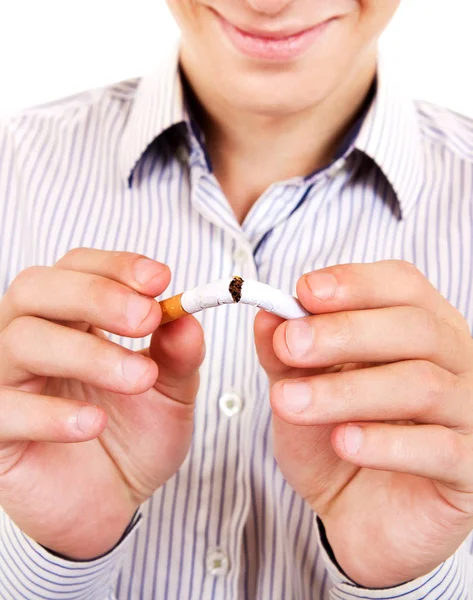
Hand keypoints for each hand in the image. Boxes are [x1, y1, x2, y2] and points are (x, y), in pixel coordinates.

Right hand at [0, 248, 203, 558]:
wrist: (112, 502)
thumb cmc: (133, 437)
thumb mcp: (170, 393)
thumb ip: (178, 355)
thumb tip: (185, 317)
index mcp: (72, 319)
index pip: (78, 268)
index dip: (115, 266)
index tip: (160, 280)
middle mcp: (32, 338)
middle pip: (37, 288)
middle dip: (96, 295)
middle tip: (146, 318)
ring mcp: (7, 382)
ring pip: (22, 340)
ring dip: (87, 353)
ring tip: (139, 377)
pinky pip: (6, 409)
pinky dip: (51, 414)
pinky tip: (93, 424)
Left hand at [254, 260, 472, 587]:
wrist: (358, 516)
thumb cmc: (336, 441)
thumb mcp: (300, 390)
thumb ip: (285, 354)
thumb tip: (268, 315)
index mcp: (419, 331)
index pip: (402, 286)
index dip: (355, 283)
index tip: (303, 292)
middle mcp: (454, 364)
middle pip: (416, 328)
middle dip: (344, 332)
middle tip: (290, 344)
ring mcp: (469, 415)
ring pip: (422, 385)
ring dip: (347, 390)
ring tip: (290, 402)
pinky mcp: (470, 469)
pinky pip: (440, 448)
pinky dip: (384, 442)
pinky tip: (343, 441)